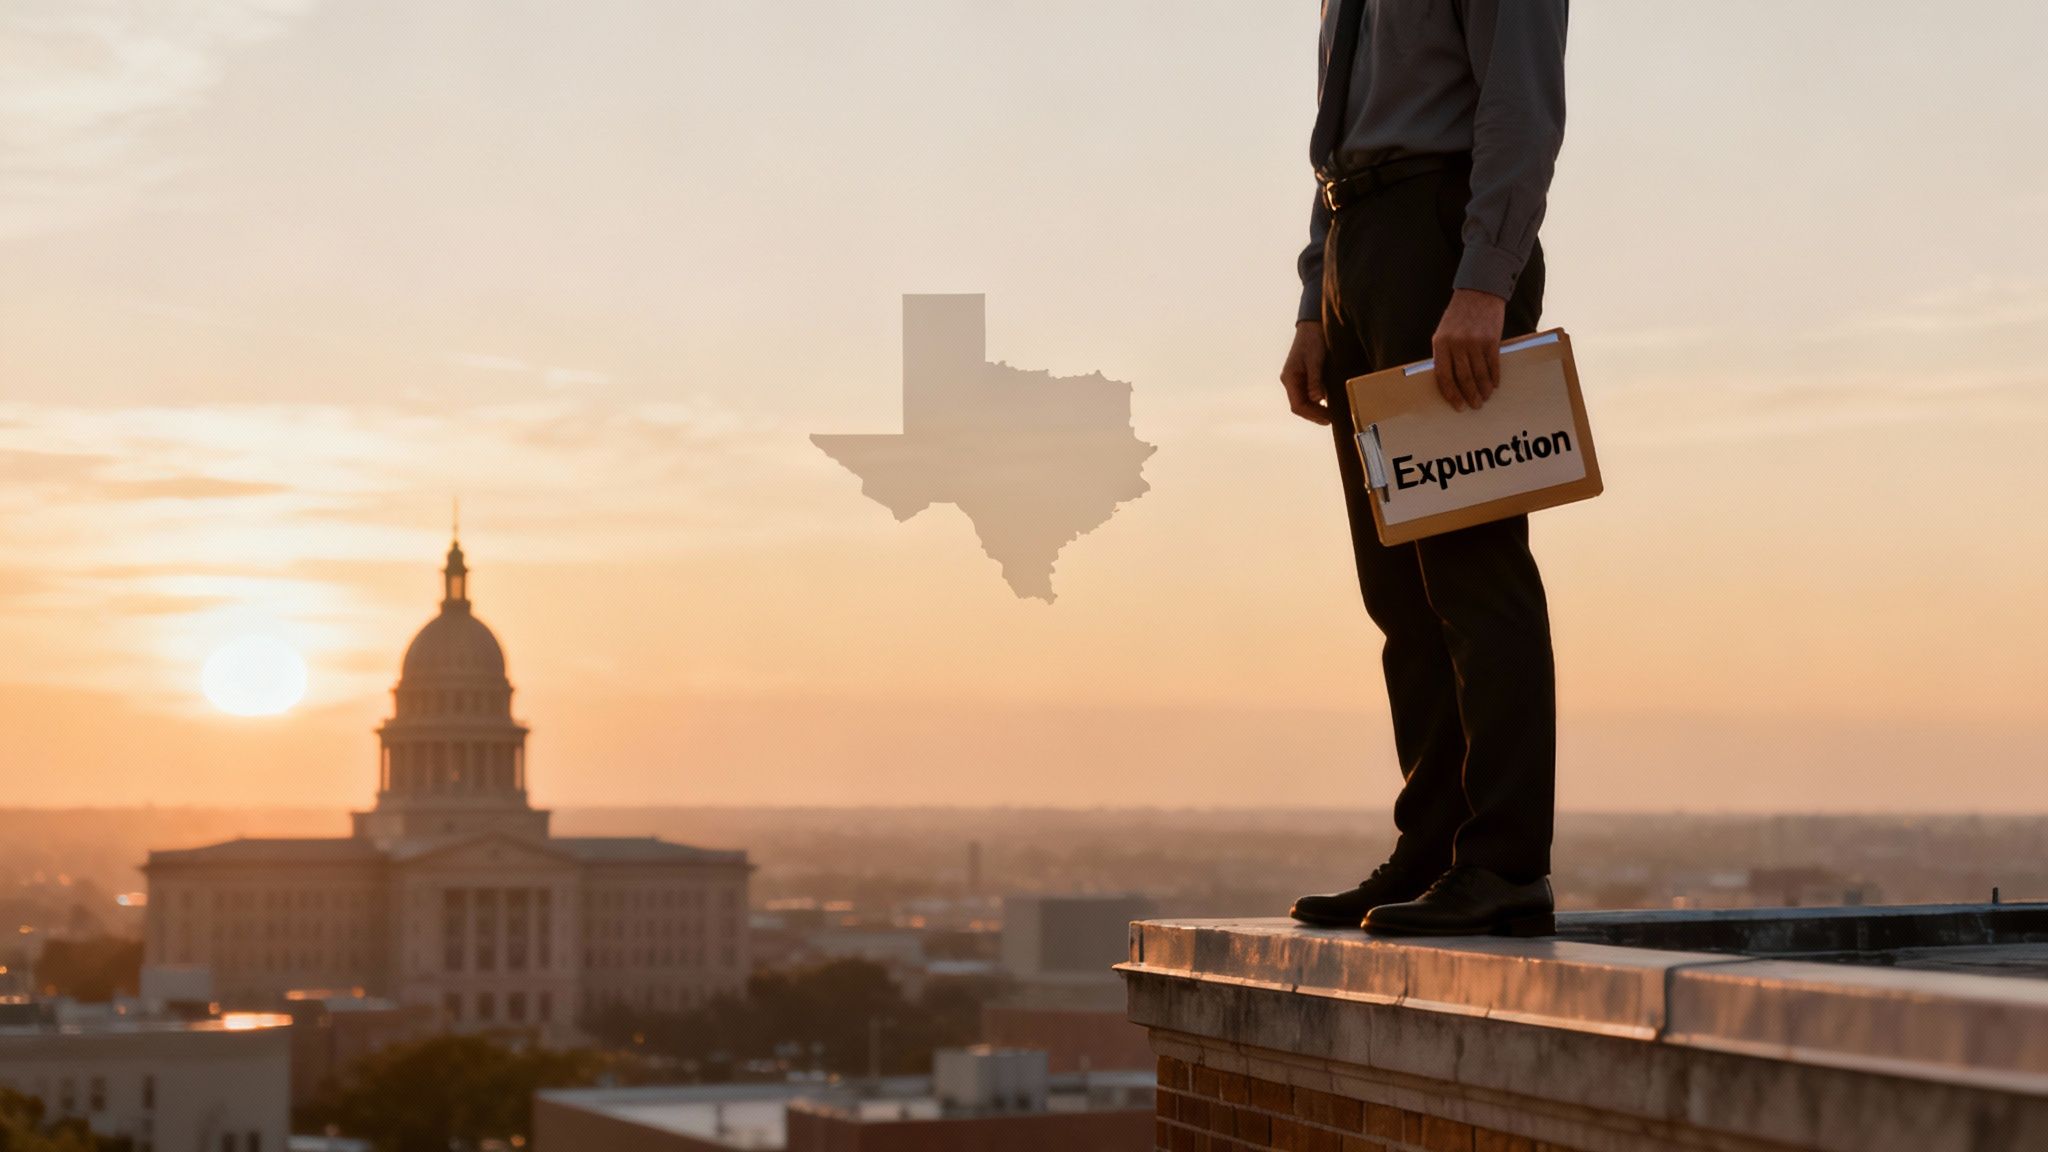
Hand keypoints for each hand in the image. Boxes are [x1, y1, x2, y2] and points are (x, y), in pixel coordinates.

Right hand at [1280, 320, 1330, 425]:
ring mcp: (1296, 378)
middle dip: (1315, 415)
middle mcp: (1290, 380)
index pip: (1297, 405)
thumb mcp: (1315, 360)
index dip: (1312, 415)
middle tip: (1332, 420)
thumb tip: (1318, 400)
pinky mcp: (1304, 375)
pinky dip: (1318, 400)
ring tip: (1332, 414)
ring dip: (1317, 409)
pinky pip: (1309, 393)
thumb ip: (1315, 380)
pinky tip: (1330, 402)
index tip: (1328, 419)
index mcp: (1289, 378)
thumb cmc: (1313, 339)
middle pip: (1300, 406)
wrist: (1313, 324)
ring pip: (1304, 401)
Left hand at [1430, 289, 1508, 410]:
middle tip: (1474, 406)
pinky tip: (1494, 385)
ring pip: (1479, 374)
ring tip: (1485, 398)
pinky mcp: (1492, 340)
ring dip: (1483, 389)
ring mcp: (1475, 342)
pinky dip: (1494, 377)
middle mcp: (1457, 344)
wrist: (1479, 293)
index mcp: (1441, 343)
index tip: (1457, 405)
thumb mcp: (1444, 332)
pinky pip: (1493, 364)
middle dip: (1469, 395)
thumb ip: (1444, 354)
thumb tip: (1449, 381)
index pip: (1443, 375)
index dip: (1450, 393)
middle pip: (1463, 378)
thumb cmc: (1459, 315)